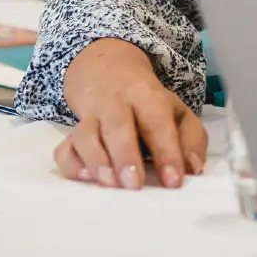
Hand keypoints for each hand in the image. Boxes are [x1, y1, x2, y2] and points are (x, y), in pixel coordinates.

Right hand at [54, 37, 207, 188]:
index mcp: (147, 96)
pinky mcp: (71, 134)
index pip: (157, 122)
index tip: (173, 181)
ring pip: (85, 135)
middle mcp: (115, 103)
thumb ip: (191, 138)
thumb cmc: (149, 104)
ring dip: (96, 160)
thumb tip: (193, 167)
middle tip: (134, 185)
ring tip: (109, 183)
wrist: (107, 71)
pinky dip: (72, 165)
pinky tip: (86, 179)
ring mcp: (90, 118)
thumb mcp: (177, 112)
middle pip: (117, 126)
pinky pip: (64, 150)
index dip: (167, 151)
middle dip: (125, 156)